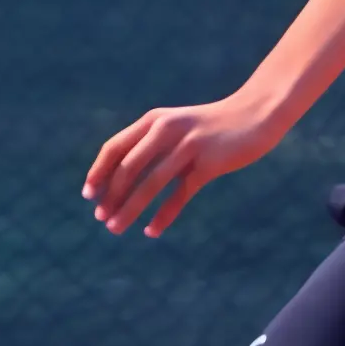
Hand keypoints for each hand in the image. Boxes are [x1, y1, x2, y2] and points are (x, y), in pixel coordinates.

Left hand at [84, 94, 286, 237]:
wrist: (256, 113)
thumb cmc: (212, 125)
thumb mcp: (178, 126)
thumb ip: (153, 143)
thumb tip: (122, 176)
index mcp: (154, 120)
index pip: (114, 148)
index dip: (98, 172)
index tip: (88, 195)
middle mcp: (167, 130)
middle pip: (128, 169)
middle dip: (111, 196)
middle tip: (101, 218)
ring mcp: (188, 146)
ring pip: (151, 184)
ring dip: (129, 209)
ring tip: (116, 228)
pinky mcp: (209, 163)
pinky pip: (180, 194)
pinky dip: (163, 215)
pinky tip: (151, 231)